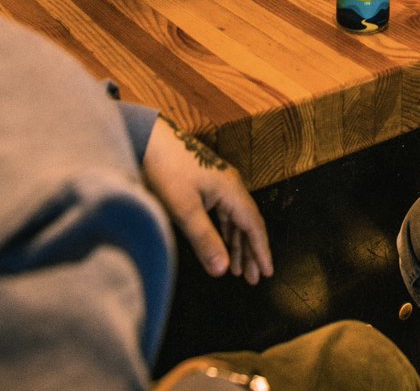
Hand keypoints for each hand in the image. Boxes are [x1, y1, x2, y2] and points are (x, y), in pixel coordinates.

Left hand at [142, 116, 272, 284]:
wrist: (151, 140)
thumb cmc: (168, 172)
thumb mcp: (185, 210)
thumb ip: (205, 240)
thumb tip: (222, 270)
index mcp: (232, 190)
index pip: (254, 225)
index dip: (261, 250)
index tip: (268, 272)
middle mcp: (231, 186)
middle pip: (248, 223)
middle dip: (251, 252)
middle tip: (254, 279)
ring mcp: (220, 184)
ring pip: (236, 220)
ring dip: (239, 245)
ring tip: (239, 271)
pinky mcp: (208, 185)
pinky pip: (225, 214)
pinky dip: (227, 233)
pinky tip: (224, 246)